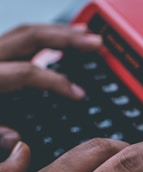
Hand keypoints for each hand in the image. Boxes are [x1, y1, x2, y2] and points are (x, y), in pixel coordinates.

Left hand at [0, 23, 102, 171]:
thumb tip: (17, 140)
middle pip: (31, 37)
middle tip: (96, 44)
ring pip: (27, 31)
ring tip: (86, 34)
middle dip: (68, 39)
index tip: (80, 95)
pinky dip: (45, 37)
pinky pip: (22, 38)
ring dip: (59, 32)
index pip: (27, 72)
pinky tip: (60, 40)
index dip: (57, 82)